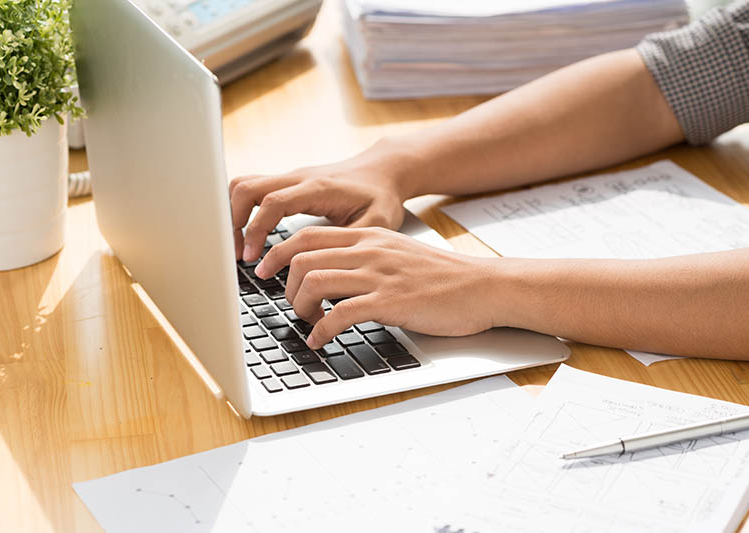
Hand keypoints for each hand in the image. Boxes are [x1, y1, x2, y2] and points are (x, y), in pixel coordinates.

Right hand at [229, 144, 410, 261]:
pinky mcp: (288, 183)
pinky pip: (254, 189)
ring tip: (240, 247)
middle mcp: (299, 178)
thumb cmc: (381, 197)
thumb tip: (321, 267)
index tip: (252, 258)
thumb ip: (347, 243)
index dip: (256, 230)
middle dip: (234, 222)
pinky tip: (249, 235)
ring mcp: (291, 178)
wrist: (384, 171)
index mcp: (318, 188)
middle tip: (238, 254)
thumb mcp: (375, 224)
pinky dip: (243, 210)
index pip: (272, 203)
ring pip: (244, 184)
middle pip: (246, 187)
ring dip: (234, 214)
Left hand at [254, 226, 500, 348]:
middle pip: (302, 256)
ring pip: (314, 281)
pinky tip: (321, 339)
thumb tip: (330, 275)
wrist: (482, 286)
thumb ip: (365, 258)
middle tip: (288, 303)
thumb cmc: (442, 277)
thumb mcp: (398, 254)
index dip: (278, 253)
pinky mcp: (390, 301)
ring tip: (305, 321)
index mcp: (369, 235)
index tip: (266, 270)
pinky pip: (339, 314)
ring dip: (299, 306)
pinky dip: (321, 330)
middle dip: (283, 283)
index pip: (308, 235)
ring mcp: (379, 274)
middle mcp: (369, 249)